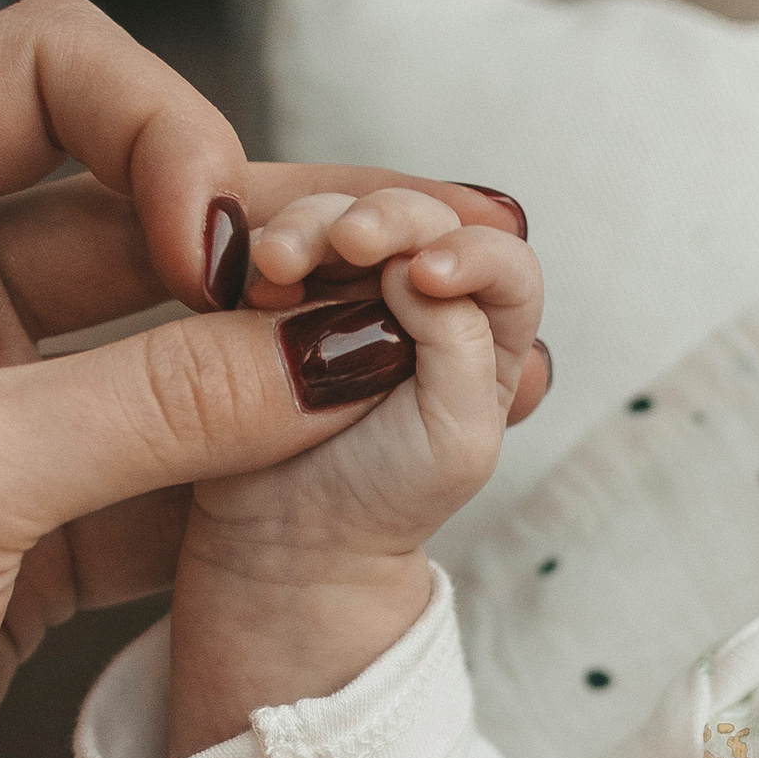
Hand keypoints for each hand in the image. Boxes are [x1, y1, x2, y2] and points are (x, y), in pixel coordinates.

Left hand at [0, 0, 545, 757]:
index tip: (226, 254)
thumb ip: (155, 406)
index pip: (46, 78)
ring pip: (167, 358)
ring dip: (283, 373)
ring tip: (406, 379)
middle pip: (138, 214)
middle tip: (403, 279)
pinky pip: (164, 485)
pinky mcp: (17, 540)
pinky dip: (251, 490)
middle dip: (274, 247)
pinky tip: (335, 487)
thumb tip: (328, 349)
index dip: (161, 134)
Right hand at [162, 191, 545, 757]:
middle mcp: (424, 301)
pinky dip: (265, 244)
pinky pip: (276, 241)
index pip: (504, 263)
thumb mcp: (459, 440)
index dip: (473, 250)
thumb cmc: (386, 501)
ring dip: (313, 224)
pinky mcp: (280, 292)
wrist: (291, 541)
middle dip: (385, 217)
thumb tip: (419, 266)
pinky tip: (254, 277)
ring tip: (278, 268)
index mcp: (488, 336)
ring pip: (343, 217)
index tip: (427, 275)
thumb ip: (463, 349)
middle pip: (421, 219)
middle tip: (350, 243)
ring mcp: (347, 289)